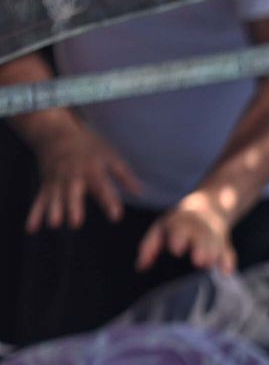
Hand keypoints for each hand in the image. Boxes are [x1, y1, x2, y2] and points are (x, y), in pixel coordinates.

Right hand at [25, 122, 142, 231]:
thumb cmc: (89, 148)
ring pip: (54, 198)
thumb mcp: (110, 156)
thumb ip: (124, 175)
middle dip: (73, 207)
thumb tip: (141, 193)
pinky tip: (31, 230)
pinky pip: (39, 200)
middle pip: (72, 193)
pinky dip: (34, 214)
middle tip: (75, 223)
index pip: (102, 187)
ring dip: (53, 211)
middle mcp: (72, 176)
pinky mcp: (46, 186)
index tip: (116, 216)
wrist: (56, 135)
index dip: (109, 201)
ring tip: (54, 224)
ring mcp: (57, 181)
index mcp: (91, 170)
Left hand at [137, 192, 236, 273]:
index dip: (179, 238)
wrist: (210, 207)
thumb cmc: (178, 225)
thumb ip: (150, 247)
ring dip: (213, 254)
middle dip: (200, 247)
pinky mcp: (225, 243)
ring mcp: (213, 235)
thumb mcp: (161, 229)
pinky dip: (228, 261)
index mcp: (180, 223)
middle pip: (201, 237)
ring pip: (215, 244)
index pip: (180, 229)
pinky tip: (226, 271)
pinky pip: (228, 252)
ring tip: (208, 265)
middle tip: (198, 260)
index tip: (176, 249)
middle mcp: (198, 228)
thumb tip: (140, 267)